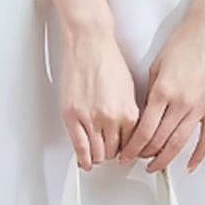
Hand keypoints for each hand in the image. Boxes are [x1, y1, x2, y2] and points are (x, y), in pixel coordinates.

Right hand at [58, 20, 139, 169]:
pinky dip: (83, 159)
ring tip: (97, 156)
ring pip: (97, 153)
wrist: (88, 42)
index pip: (132, 145)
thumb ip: (129, 112)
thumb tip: (127, 130)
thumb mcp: (129, 89)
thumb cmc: (107, 58)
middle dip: (113, 154)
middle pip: (114, 152)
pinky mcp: (72, 116)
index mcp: (129, 112)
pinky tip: (85, 162)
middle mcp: (110, 118)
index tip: (126, 152)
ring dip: (98, 157)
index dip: (128, 150)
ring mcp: (90, 119)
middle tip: (110, 153)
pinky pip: (79, 147)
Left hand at [119, 9, 204, 173]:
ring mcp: (199, 107)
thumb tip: (143, 117)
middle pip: (160, 140)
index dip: (133, 147)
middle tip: (136, 160)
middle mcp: (181, 103)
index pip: (144, 130)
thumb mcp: (155, 67)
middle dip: (145, 154)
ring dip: (165, 159)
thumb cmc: (182, 43)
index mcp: (163, 92)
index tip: (126, 154)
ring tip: (155, 166)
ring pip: (180, 143)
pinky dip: (198, 155)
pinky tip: (189, 164)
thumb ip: (149, 94)